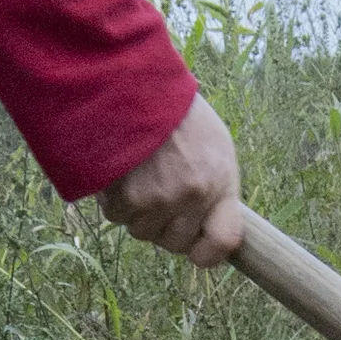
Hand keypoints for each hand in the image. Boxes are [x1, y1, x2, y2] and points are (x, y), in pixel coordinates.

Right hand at [99, 94, 244, 265]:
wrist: (132, 85)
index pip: (224, 241)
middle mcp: (191, 196)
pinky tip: (122, 171)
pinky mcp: (123, 199)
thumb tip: (209, 224)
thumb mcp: (214, 144)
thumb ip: (216, 186)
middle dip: (166, 226)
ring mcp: (157, 200)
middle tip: (159, 194)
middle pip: (176, 243)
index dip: (209, 254)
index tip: (198, 251)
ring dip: (139, 212)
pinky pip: (118, 217)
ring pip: (144, 232)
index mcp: (220, 182)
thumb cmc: (174, 113)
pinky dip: (116, 200)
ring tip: (140, 175)